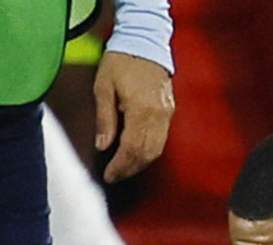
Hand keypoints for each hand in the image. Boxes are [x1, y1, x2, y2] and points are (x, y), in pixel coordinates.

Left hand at [93, 51, 173, 183]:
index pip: (131, 148)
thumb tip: (102, 147)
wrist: (144, 40)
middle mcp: (157, 114)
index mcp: (140, 109)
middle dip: (129, 169)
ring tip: (124, 169)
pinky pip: (161, 139)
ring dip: (140, 164)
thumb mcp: (103, 87)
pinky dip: (149, 151)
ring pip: (156, 150)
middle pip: (145, 154)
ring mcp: (166, 113)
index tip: (108, 176)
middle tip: (114, 176)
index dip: (119, 166)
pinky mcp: (169, 110)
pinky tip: (136, 154)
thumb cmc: (121, 61)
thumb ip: (104, 119)